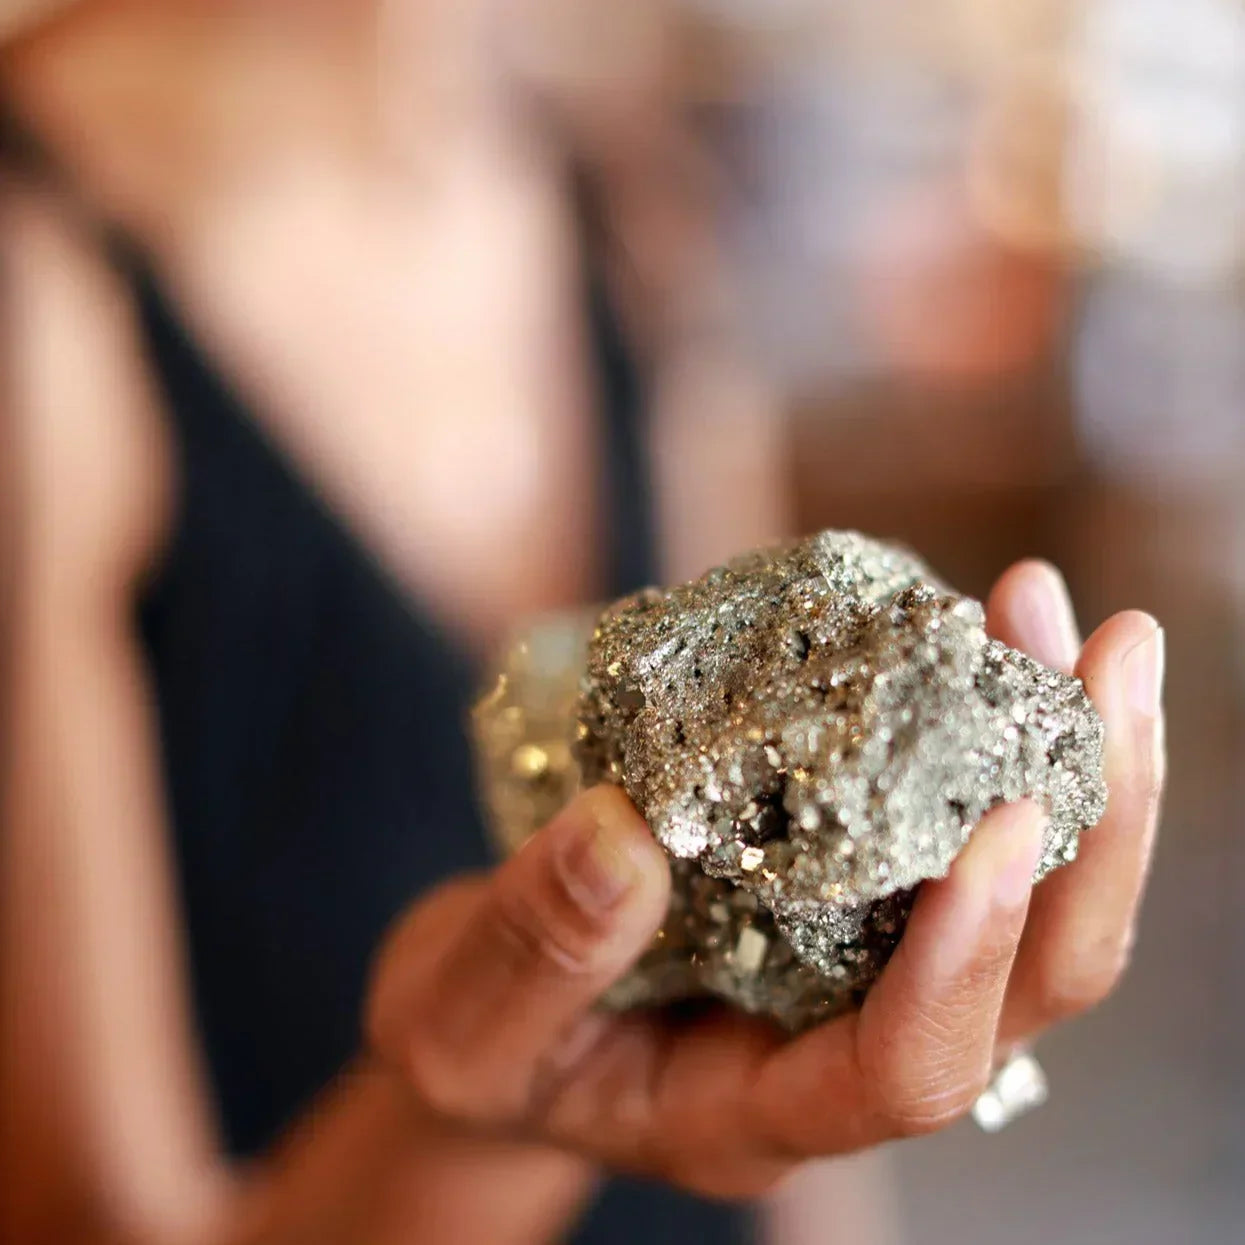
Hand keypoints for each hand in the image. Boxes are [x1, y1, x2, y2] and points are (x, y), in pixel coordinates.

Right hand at [365, 562, 1164, 1197]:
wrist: (504, 1017)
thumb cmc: (487, 1043)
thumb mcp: (464, 1023)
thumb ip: (534, 950)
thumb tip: (623, 831)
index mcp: (760, 1106)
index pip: (909, 1067)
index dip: (971, 957)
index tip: (1002, 817)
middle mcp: (845, 1046)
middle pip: (1033, 977)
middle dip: (1093, 824)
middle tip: (1104, 661)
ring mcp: (863, 967)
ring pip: (1027, 893)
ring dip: (1067, 752)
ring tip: (1054, 612)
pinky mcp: (851, 891)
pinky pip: (955, 821)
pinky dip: (985, 726)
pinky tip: (978, 633)